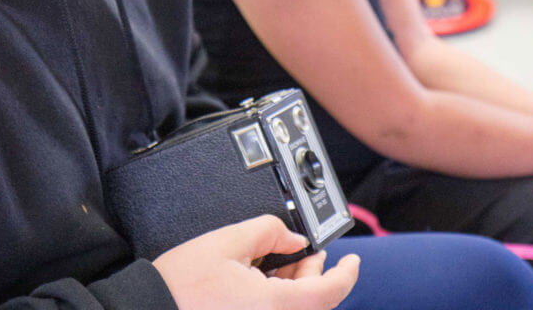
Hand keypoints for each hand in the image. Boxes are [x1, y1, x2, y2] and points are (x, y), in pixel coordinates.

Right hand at [153, 215, 359, 309]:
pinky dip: (279, 298)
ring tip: (283, 262)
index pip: (328, 293)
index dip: (346, 274)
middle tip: (308, 252)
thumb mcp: (227, 242)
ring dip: (297, 286)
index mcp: (273, 307)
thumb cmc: (180, 285)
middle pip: (313, 303)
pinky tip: (264, 280)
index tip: (353, 260)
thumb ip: (268, 231)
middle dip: (316, 274)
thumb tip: (293, 239)